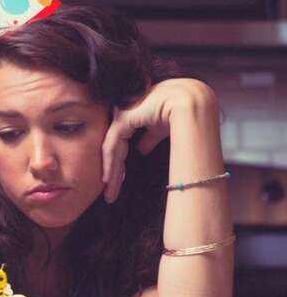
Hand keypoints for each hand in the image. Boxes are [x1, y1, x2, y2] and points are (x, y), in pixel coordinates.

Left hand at [101, 78, 214, 202]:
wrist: (187, 102)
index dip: (118, 164)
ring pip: (111, 150)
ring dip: (111, 173)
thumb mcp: (160, 129)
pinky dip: (110, 164)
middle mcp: (122, 114)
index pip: (120, 144)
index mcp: (131, 115)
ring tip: (110, 193)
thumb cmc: (179, 111)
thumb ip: (149, 138)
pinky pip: (111, 146)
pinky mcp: (122, 120)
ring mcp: (120, 116)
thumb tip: (142, 150)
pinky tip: (109, 180)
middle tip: (110, 194)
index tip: (116, 183)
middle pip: (114, 149)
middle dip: (113, 173)